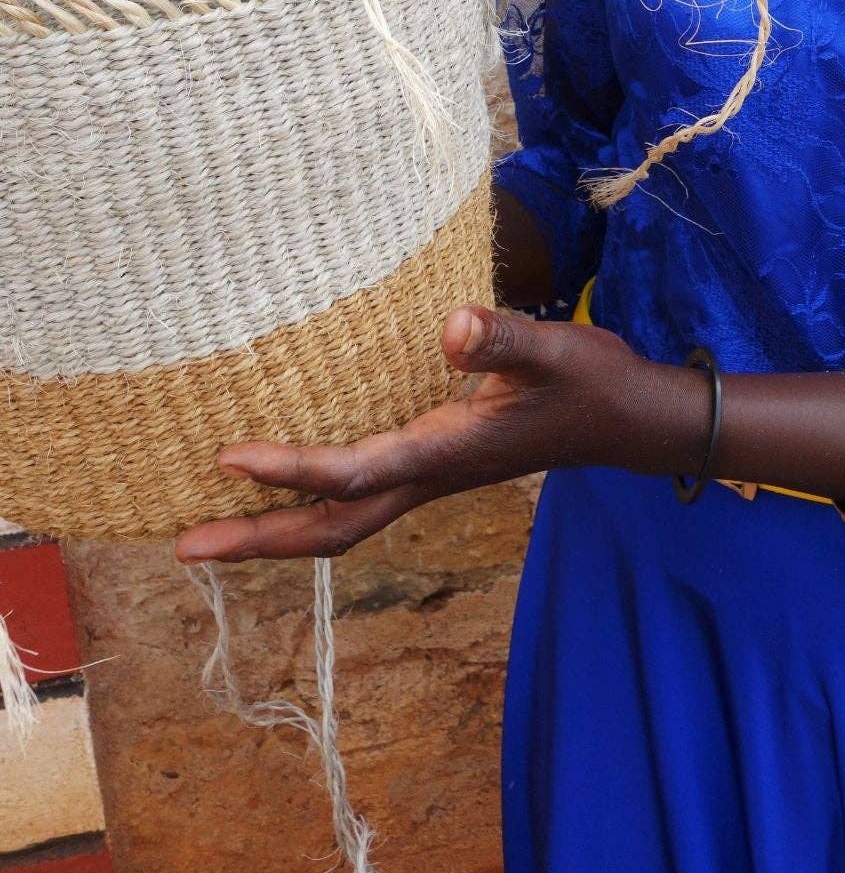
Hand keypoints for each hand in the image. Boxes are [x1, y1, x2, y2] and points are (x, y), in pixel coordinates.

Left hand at [174, 303, 695, 563]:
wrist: (629, 422)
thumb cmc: (592, 383)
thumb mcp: (553, 350)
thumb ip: (503, 339)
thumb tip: (450, 325)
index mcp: (447, 453)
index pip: (353, 474)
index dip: (291, 470)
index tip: (230, 457)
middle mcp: (430, 478)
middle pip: (331, 530)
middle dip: (259, 540)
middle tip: (187, 546)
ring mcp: (431, 478)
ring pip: (342, 524)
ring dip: (277, 532)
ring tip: (213, 534)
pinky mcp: (436, 466)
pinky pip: (359, 501)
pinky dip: (311, 506)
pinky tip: (286, 488)